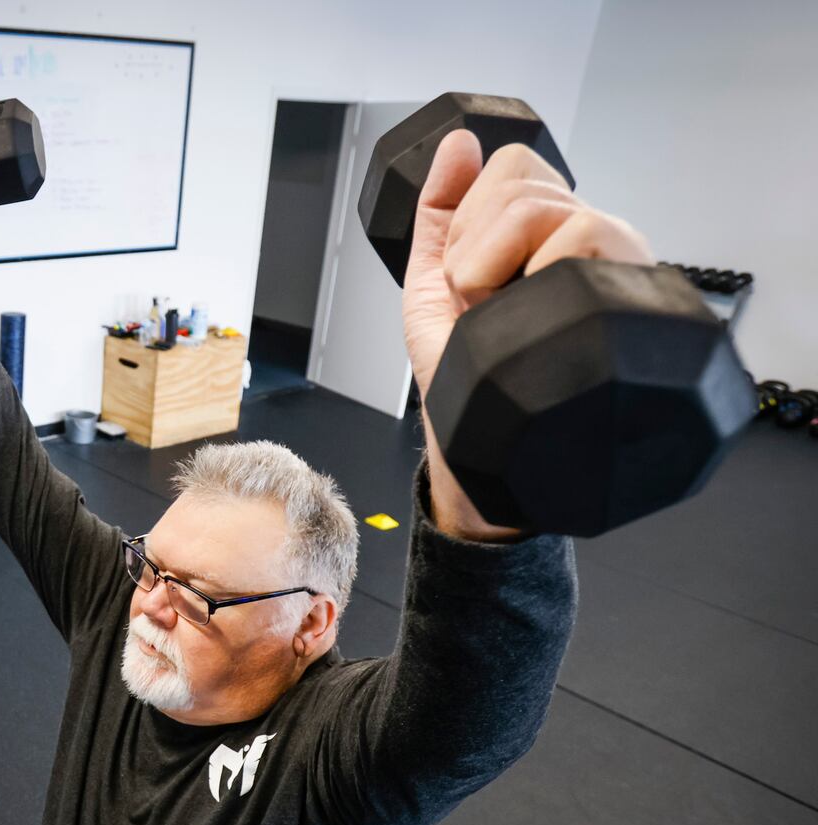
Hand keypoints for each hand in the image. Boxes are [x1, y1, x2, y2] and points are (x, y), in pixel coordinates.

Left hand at [401, 131, 653, 397]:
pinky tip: (529, 323)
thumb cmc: (466, 376)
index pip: (514, 165)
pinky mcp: (624, 289)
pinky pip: (577, 235)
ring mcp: (613, 263)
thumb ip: (438, 211)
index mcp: (552, 231)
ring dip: (486, 271)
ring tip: (502, 319)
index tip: (466, 276)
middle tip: (480, 304)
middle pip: (516, 182)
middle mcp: (591, 239)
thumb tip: (456, 142)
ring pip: (536, 208)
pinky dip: (522, 283)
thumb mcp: (433, 286)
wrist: (483, 448)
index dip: (469, 217)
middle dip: (468, 248)